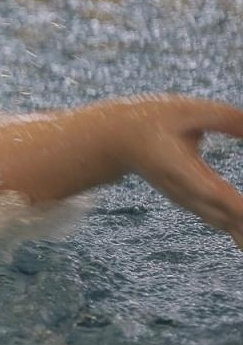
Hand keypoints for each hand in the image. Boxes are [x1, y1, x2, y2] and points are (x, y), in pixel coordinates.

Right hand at [124, 99, 242, 249]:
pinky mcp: (190, 201)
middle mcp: (182, 190)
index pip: (213, 192)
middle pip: (222, 215)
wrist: (115, 142)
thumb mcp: (188, 110)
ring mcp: (185, 199)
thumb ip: (226, 120)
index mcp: (180, 168)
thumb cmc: (152, 121)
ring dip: (242, 234)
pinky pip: (217, 219)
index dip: (236, 207)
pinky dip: (236, 228)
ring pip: (221, 221)